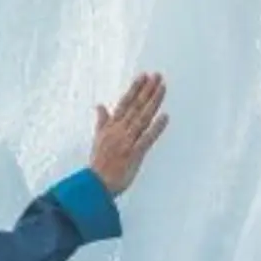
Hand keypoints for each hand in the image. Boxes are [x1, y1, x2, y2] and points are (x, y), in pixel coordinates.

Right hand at [89, 73, 168, 194]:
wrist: (95, 184)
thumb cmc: (98, 164)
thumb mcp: (98, 139)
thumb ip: (102, 121)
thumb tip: (100, 106)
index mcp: (110, 127)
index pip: (124, 103)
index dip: (134, 89)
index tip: (143, 76)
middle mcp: (119, 131)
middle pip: (135, 107)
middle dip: (147, 90)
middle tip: (157, 76)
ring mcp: (126, 142)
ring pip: (142, 118)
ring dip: (153, 102)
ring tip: (162, 88)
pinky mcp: (134, 154)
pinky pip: (146, 138)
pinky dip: (155, 128)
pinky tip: (164, 117)